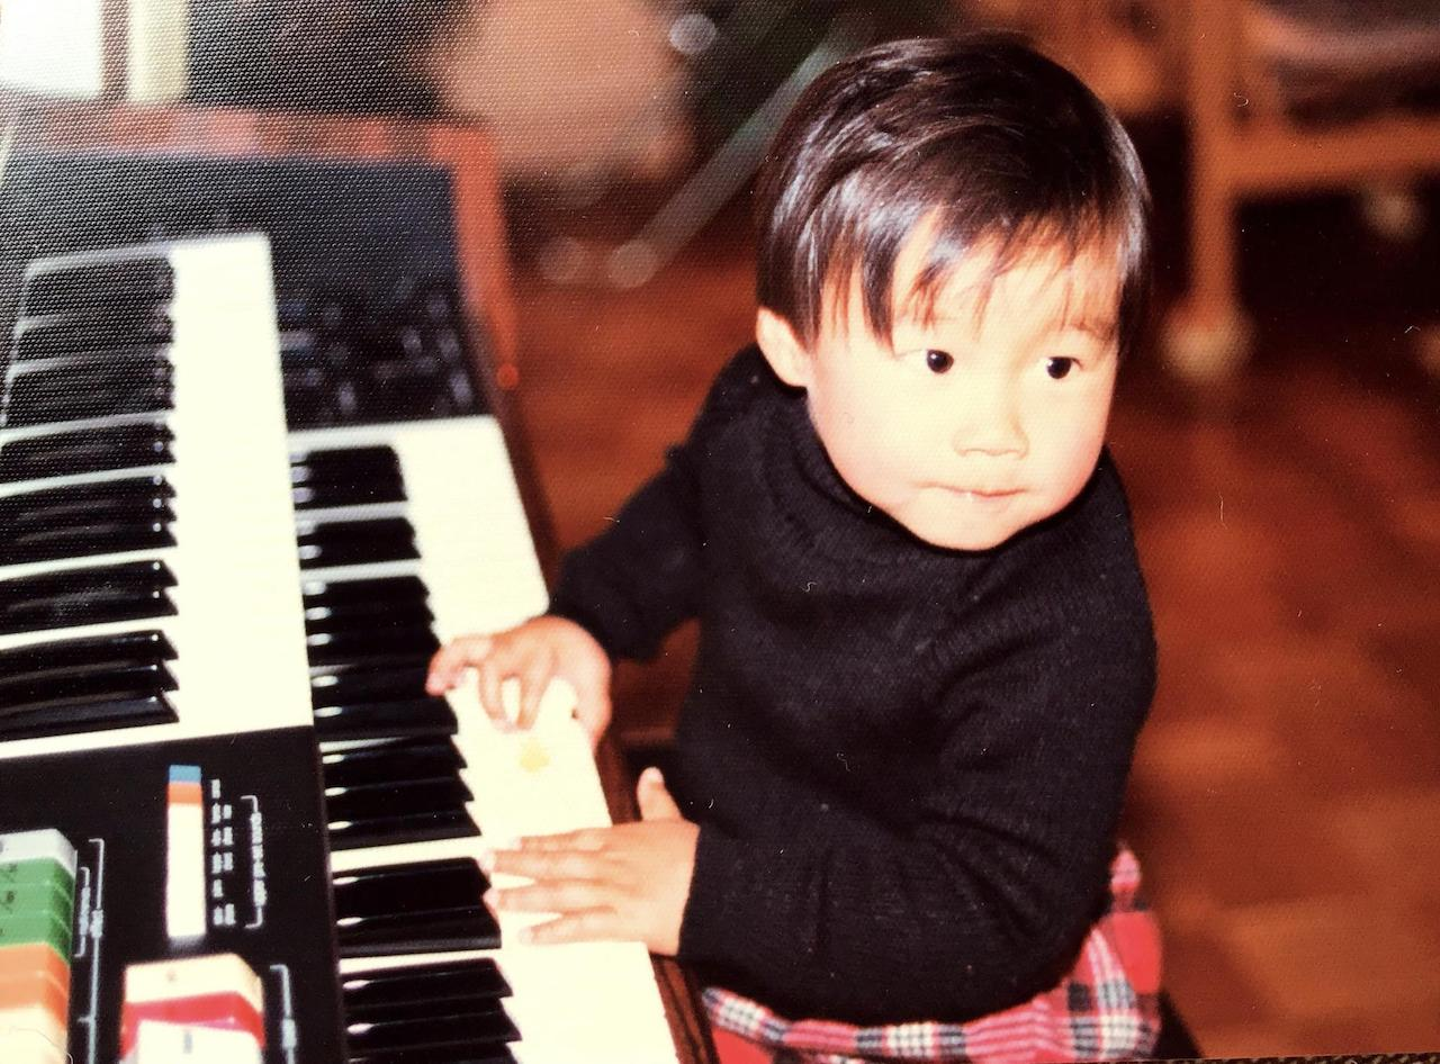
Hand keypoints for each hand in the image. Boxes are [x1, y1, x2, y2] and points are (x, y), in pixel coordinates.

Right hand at [426, 615, 612, 744]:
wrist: (579, 627)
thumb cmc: (583, 661)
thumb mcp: (597, 688)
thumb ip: (591, 720)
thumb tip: (582, 754)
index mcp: (545, 656)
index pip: (532, 682)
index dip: (527, 709)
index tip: (525, 729)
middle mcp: (517, 647)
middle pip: (493, 666)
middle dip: (492, 700)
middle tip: (502, 727)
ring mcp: (498, 643)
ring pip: (465, 646)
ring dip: (448, 666)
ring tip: (436, 689)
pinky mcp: (487, 646)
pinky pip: (458, 647)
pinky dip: (444, 662)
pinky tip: (438, 685)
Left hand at [485, 768, 696, 955]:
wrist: (722, 886)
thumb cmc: (702, 856)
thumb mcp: (675, 820)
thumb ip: (656, 799)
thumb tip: (650, 773)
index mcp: (619, 838)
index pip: (567, 839)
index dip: (536, 842)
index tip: (509, 841)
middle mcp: (607, 863)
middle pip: (552, 862)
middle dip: (515, 862)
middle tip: (483, 863)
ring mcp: (611, 893)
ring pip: (556, 893)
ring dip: (521, 895)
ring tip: (493, 897)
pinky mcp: (620, 923)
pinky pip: (577, 928)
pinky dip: (550, 932)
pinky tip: (525, 935)